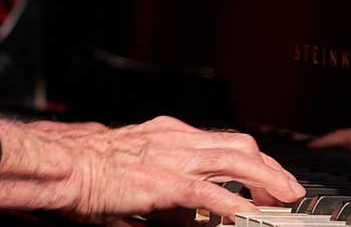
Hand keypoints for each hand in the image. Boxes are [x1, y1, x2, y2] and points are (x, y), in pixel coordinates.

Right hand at [0, 115, 304, 220]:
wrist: (62, 163)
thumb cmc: (86, 167)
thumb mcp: (134, 170)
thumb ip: (165, 186)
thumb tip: (188, 212)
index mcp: (167, 134)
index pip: (222, 142)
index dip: (252, 159)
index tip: (268, 175)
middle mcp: (176, 139)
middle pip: (239, 146)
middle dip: (270, 167)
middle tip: (288, 189)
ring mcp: (172, 157)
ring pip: (235, 161)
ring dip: (266, 180)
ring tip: (284, 198)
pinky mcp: (163, 181)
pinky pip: (208, 191)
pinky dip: (233, 202)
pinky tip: (248, 214)